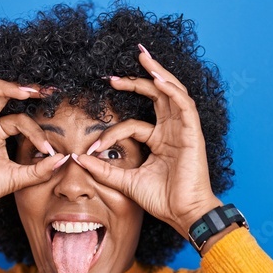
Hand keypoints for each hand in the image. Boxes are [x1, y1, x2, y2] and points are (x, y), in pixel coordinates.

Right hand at [0, 66, 67, 211]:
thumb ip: (40, 170)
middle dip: (22, 90)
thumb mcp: (18, 178)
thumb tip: (64, 159)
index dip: (35, 131)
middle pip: (2, 94)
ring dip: (2, 85)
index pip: (20, 120)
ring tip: (23, 91)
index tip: (48, 148)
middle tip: (43, 91)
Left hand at [70, 45, 222, 238]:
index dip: (111, 132)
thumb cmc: (161, 200)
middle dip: (137, 80)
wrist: (182, 214)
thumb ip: (104, 170)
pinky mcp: (193, 133)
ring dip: (157, 73)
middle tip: (113, 75)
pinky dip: (172, 89)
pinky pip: (184, 104)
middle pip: (156, 96)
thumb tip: (78, 158)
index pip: (133, 125)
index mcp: (159, 141)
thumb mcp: (126, 181)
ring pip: (172, 92)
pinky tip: (157, 79)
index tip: (92, 147)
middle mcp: (172, 131)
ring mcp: (184, 130)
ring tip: (142, 58)